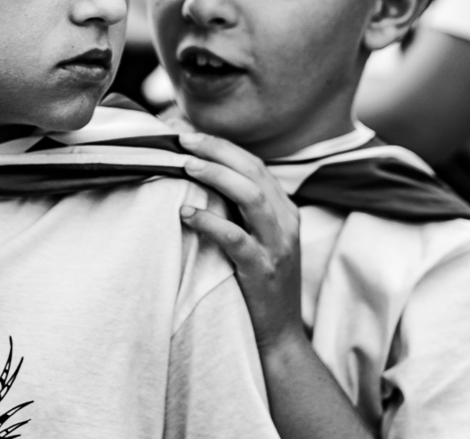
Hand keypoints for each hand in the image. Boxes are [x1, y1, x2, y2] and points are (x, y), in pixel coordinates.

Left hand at [177, 132, 304, 351]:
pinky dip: (211, 222)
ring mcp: (277, 247)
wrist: (280, 336)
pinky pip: (237, 239)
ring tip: (185, 164)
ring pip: (252, 197)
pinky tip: (186, 213)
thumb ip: (239, 210)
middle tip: (183, 138)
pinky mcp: (263, 271)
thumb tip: (198, 176)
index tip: (190, 132)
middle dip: (217, 149)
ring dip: (216, 176)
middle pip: (253, 171)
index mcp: (285, 211)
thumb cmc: (259, 284)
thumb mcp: (257, 239)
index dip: (222, 145)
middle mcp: (286, 223)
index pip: (254, 164)